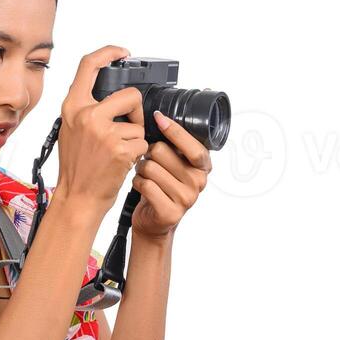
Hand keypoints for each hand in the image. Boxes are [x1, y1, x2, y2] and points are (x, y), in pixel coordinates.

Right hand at [54, 45, 148, 217]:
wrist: (78, 197)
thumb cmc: (76, 167)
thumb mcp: (71, 129)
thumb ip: (87, 109)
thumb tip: (111, 94)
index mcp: (73, 107)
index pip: (88, 65)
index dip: (108, 52)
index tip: (122, 53)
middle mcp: (87, 115)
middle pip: (129, 94)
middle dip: (136, 111)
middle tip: (129, 126)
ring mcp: (104, 132)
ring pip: (139, 124)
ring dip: (135, 138)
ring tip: (118, 152)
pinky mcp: (120, 148)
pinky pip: (142, 142)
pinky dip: (138, 153)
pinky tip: (123, 161)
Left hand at [129, 110, 211, 237]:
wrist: (154, 222)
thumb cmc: (162, 187)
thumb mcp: (174, 165)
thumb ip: (175, 146)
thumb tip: (161, 118)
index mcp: (203, 167)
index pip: (193, 147)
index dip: (175, 131)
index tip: (159, 117)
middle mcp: (199, 182)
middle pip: (163, 152)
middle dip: (149, 154)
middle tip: (149, 161)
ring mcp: (186, 199)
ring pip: (151, 168)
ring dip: (141, 169)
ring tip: (145, 175)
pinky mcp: (170, 211)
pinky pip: (144, 185)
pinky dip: (136, 182)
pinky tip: (140, 186)